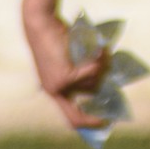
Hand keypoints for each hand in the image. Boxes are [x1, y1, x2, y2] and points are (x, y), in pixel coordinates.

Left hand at [23, 10, 110, 129]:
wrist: (40, 25)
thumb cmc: (54, 38)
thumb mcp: (68, 59)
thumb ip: (81, 72)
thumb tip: (105, 77)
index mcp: (54, 90)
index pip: (72, 117)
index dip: (89, 123)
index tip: (105, 122)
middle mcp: (55, 91)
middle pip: (91, 93)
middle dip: (103, 77)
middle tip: (109, 64)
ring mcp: (59, 86)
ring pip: (93, 82)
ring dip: (102, 65)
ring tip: (102, 50)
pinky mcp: (64, 77)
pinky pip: (91, 72)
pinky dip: (99, 60)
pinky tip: (99, 49)